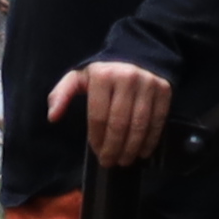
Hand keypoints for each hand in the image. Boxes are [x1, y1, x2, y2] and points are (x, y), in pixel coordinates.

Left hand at [50, 57, 175, 166]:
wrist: (135, 56)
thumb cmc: (102, 74)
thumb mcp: (77, 78)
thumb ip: (61, 95)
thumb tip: (53, 117)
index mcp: (103, 77)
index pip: (98, 115)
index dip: (97, 138)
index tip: (97, 153)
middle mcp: (127, 78)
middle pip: (119, 122)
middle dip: (114, 147)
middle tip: (110, 162)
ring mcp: (149, 84)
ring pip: (140, 123)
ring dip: (132, 147)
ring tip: (125, 161)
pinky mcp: (165, 89)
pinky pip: (158, 119)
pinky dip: (151, 139)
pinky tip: (143, 152)